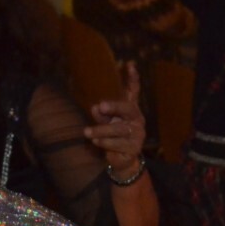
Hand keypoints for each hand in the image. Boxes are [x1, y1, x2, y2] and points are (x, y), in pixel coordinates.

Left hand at [84, 63, 146, 177]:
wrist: (121, 160)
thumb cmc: (111, 136)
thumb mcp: (105, 123)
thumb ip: (101, 115)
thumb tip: (95, 107)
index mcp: (130, 110)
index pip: (133, 92)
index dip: (132, 79)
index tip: (130, 64)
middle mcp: (137, 119)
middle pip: (127, 109)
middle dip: (114, 106)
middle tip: (100, 106)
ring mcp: (138, 133)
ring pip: (119, 129)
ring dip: (101, 130)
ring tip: (86, 132)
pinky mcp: (135, 147)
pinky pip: (118, 143)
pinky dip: (105, 142)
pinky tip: (96, 141)